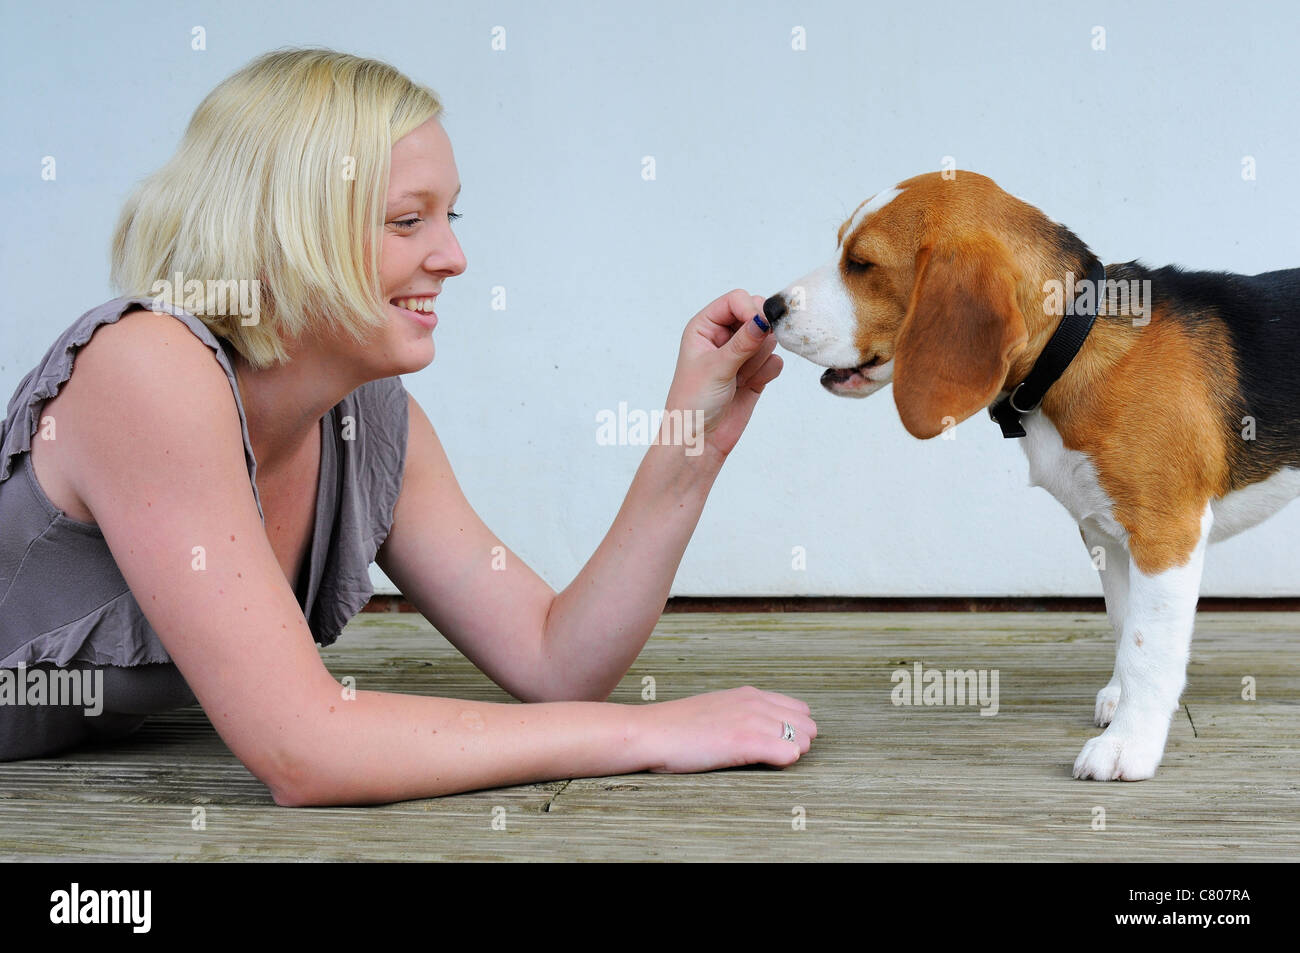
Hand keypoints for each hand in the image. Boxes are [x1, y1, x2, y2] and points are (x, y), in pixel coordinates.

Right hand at [634, 686, 816, 772]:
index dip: (793, 731)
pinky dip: (783, 763)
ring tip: (763, 762)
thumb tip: (761, 732)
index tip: (776, 744)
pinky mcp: (746, 741)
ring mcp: (752, 721)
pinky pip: (790, 753)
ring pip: (804, 739)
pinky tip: (762, 765)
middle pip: (809, 725)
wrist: (650, 732)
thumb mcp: (717, 710)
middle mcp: (756, 702)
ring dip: (790, 754)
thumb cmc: (677, 727)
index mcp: (750, 694)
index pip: (800, 709)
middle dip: (799, 743)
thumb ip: (741, 715)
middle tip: (772, 757)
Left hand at [664, 289, 782, 461]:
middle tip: (746, 358)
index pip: (736, 300)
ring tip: (740, 377)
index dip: (751, 309)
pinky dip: (767, 372)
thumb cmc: (693, 402)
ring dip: (760, 358)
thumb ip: (744, 341)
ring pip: (769, 339)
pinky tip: (749, 386)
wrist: (698, 441)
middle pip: (757, 315)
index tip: (760, 327)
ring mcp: (740, 354)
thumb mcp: (717, 367)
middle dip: (758, 336)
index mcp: (704, 326)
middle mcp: (723, 336)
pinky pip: (775, 361)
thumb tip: (765, 317)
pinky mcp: (755, 372)